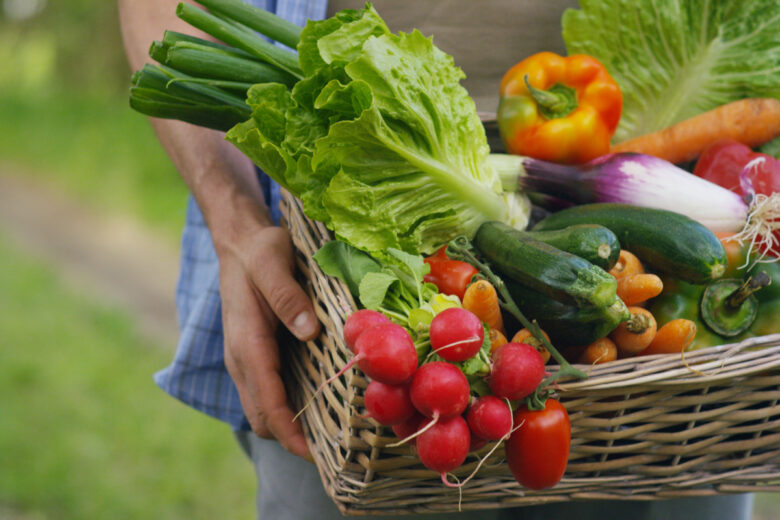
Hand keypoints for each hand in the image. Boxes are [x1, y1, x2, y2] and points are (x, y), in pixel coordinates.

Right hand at [218, 223, 319, 459]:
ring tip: (330, 435)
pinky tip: (318, 404)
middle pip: (263, 417)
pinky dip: (287, 408)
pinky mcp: (255, 355)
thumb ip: (286, 296)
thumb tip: (308, 332)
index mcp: (247, 344)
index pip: (267, 403)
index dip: (290, 434)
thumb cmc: (259, 250)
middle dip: (292, 440)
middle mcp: (242, 359)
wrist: (239, 242)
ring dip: (290, 427)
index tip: (316, 455)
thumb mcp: (272, 262)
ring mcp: (246, 359)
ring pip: (263, 409)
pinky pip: (268, 392)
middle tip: (334, 449)